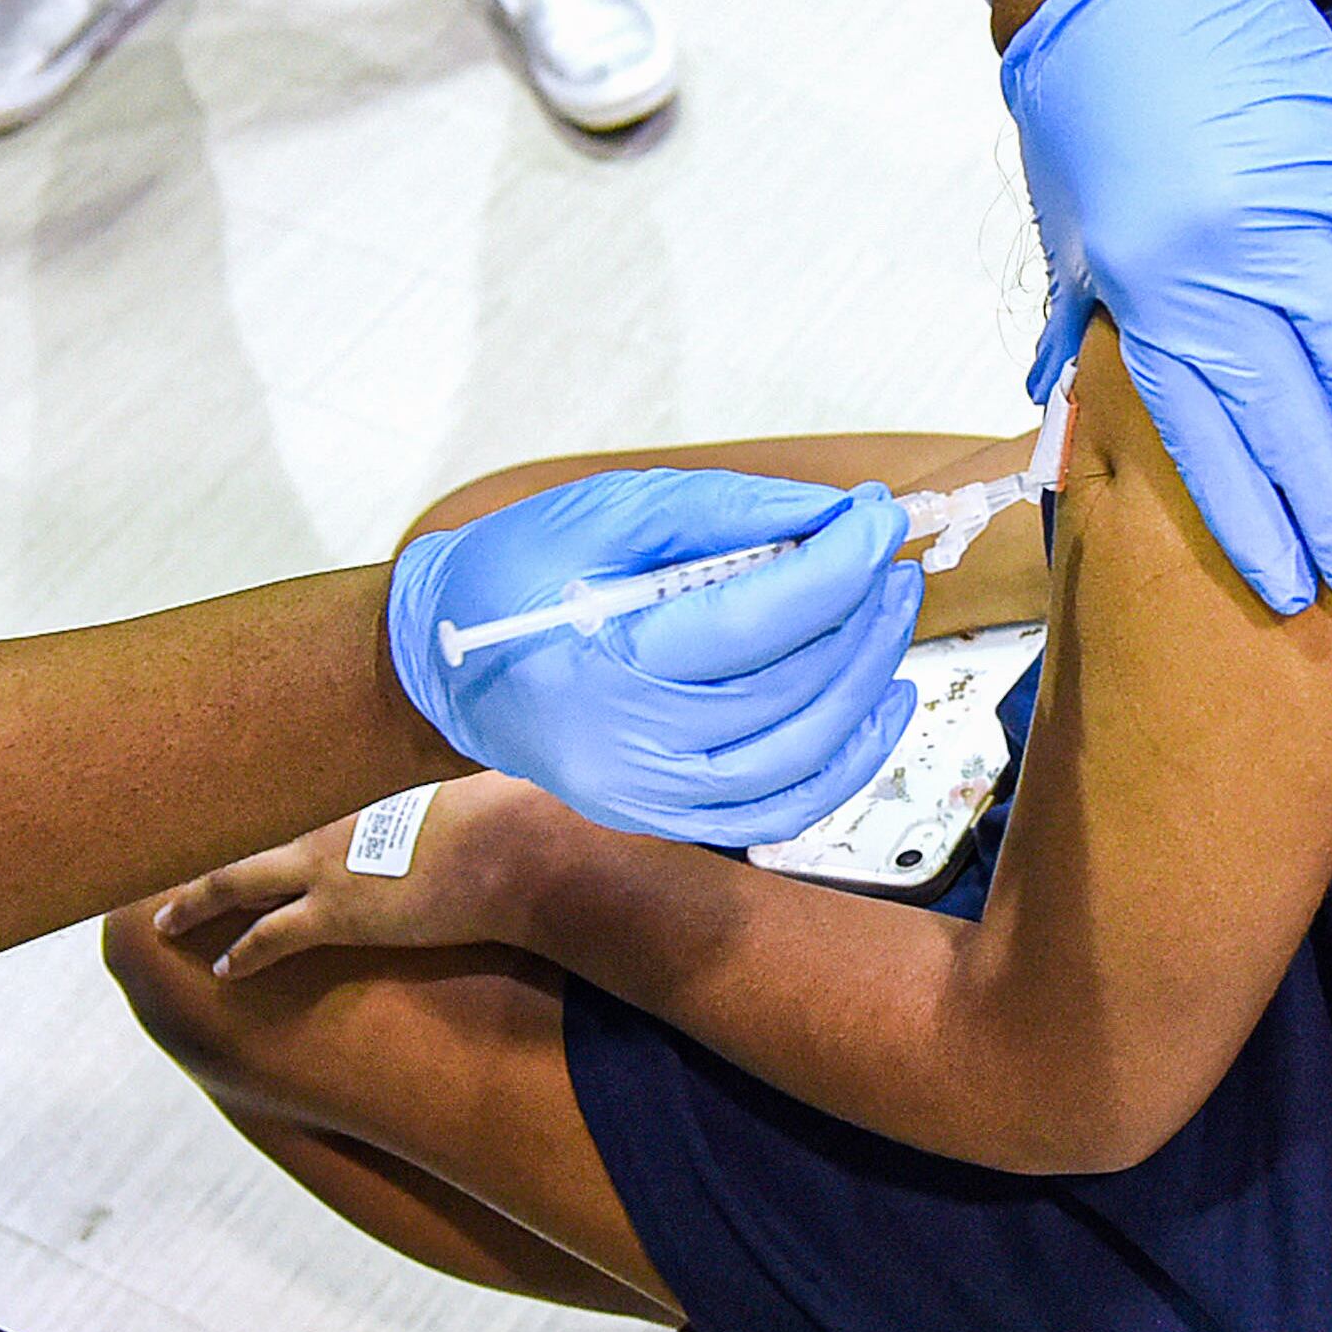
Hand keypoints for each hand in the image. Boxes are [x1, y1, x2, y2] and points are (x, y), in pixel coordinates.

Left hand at [152, 773, 566, 980]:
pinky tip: (222, 969)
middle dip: (200, 853)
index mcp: (354, 792)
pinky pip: (269, 938)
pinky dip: (241, 953)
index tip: (225, 812)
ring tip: (164, 921)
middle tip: (164, 869)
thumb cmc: (502, 812)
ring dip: (196, 902)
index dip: (255, 813)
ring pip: (234, 882)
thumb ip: (450, 779)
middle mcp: (326, 824)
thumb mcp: (468, 783)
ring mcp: (325, 869)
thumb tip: (474, 762)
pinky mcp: (336, 916)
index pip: (287, 800)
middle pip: (243, 834)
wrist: (509, 850)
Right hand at [388, 468, 919, 847]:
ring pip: (799, 756)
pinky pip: (782, 807)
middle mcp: (625, 748)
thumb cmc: (516, 573)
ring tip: (890, 611)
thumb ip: (722, 513)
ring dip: (867, 680)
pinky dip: (847, 758)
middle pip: (786, 689)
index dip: (834, 568)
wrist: (441, 665)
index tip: (879, 518)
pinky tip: (882, 702)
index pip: (751, 622)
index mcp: (598, 662)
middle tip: (889, 554)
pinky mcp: (662, 819)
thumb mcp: (604, 512)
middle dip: (860, 615)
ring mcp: (645, 798)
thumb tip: (836, 515)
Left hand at [1001, 0, 1331, 616]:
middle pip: (1295, 421)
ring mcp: (1295, 215)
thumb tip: (1070, 420)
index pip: (1211, 437)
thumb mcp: (1072, 230)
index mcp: (1147, 291)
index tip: (1296, 590)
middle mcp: (1223, 267)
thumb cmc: (1080, 104)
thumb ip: (1094, 325)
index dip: (1257, 520)